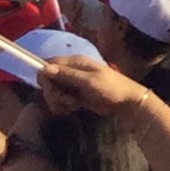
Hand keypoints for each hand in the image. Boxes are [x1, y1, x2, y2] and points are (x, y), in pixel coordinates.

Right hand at [35, 54, 150, 118]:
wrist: (125, 102)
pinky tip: (75, 108)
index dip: (45, 77)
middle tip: (68, 100)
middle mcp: (71, 71)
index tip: (51, 88)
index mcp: (75, 62)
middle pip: (47, 81)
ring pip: (51, 93)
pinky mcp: (73, 96)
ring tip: (74, 104)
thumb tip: (45, 68)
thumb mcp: (89, 81)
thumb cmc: (110, 87)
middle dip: (53, 93)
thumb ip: (67, 75)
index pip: (48, 64)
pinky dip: (63, 107)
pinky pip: (58, 102)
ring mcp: (71, 84)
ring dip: (59, 102)